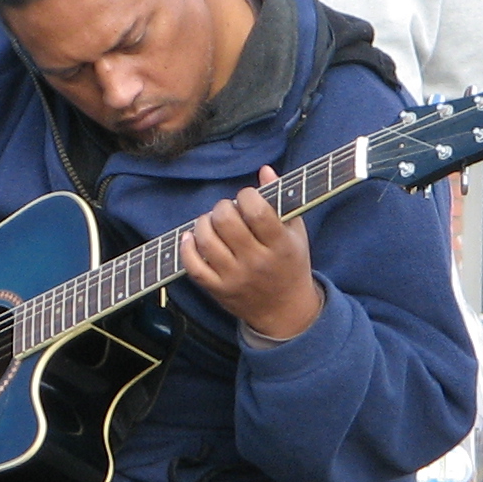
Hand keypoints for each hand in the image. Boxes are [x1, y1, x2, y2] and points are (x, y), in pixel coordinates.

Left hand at [181, 167, 319, 341]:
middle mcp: (257, 262)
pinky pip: (193, 267)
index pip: (256, 211)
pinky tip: (191, 238)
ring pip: (207, 242)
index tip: (247, 197)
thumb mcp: (295, 233)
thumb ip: (281, 200)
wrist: (286, 310)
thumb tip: (265, 170)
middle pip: (226, 223)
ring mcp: (235, 278)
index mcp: (280, 245)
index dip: (246, 196)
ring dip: (203, 223)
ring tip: (210, 222)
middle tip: (226, 210)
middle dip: (222, 207)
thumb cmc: (290, 264)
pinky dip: (187, 248)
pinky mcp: (218, 291)